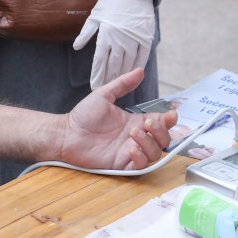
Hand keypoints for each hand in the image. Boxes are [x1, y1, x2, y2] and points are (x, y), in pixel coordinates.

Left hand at [57, 69, 176, 169]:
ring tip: (133, 133)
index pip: (160, 122)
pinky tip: (131, 148)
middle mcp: (135, 138)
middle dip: (161, 131)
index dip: (169, 120)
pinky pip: (141, 166)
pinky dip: (140, 158)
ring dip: (149, 143)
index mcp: (134, 122)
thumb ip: (122, 84)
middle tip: (147, 123)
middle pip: (163, 139)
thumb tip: (139, 70)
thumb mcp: (104, 95)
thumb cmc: (83, 116)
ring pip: (155, 153)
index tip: (170, 114)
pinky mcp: (122, 164)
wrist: (67, 133)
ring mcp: (130, 152)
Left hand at [73, 0, 154, 88]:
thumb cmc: (111, 3)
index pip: (100, 60)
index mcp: (106, 35)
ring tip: (117, 82)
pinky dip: (138, 66)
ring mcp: (134, 39)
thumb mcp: (95, 16)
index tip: (94, 84)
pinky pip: (143, 56)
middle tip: (105, 87)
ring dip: (122, 74)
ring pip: (128, 63)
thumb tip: (77, 47)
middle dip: (108, 78)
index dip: (97, 74)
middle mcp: (120, 40)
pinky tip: (134, 73)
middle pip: (114, 65)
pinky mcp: (146, 37)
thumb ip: (86, 34)